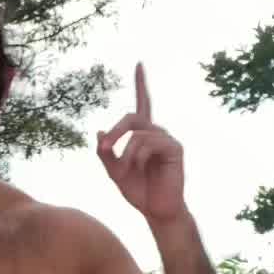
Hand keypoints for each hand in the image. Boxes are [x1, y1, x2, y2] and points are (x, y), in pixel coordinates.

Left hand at [96, 64, 185, 225]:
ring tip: (125, 170)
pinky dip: (137, 156)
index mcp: (143, 135)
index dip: (141, 84)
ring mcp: (167, 139)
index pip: (142, 104)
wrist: (155, 211)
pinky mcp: (175, 148)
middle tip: (104, 149)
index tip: (139, 63)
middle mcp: (156, 132)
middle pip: (132, 117)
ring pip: (138, 133)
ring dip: (125, 152)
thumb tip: (99, 131)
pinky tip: (140, 168)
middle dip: (114, 132)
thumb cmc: (138, 191)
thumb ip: (105, 152)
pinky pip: (149, 143)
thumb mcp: (114, 171)